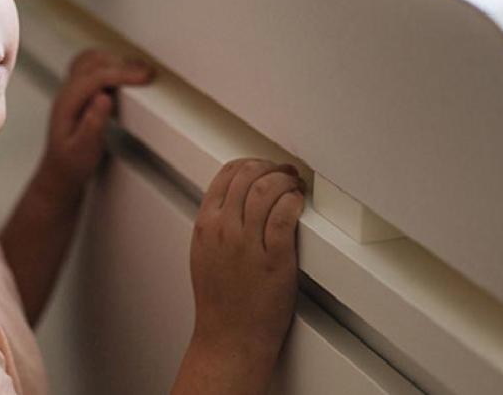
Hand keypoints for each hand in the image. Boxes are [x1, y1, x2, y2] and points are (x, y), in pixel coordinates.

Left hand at [37, 49, 152, 200]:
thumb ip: (93, 124)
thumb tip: (103, 97)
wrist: (62, 170)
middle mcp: (67, 92)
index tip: (143, 76)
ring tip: (138, 71)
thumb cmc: (72, 163)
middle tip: (147, 73)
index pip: (95, 77)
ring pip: (92, 60)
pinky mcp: (80, 92)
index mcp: (67, 103)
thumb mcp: (84, 150)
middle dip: (122, 64)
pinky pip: (93, 67)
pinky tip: (124, 75)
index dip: (121, 73)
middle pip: (93, 63)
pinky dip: (110, 65)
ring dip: (116, 61)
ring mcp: (72, 90)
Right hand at [188, 159, 305, 366]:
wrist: (229, 339)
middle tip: (285, 173)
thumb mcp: (204, 255)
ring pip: (266, 190)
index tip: (265, 167)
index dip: (250, 164)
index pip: (226, 175)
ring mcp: (247, 244)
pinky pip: (284, 216)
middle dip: (271, 167)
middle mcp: (223, 230)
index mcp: (205, 225)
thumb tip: (235, 200)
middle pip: (247, 176)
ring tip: (295, 187)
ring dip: (285, 181)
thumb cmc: (219, 304)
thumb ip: (216, 225)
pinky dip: (293, 201)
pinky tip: (298, 203)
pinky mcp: (273, 259)